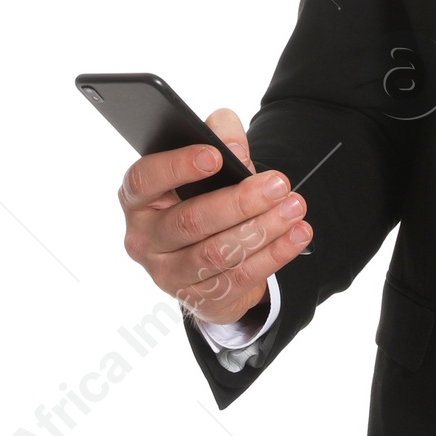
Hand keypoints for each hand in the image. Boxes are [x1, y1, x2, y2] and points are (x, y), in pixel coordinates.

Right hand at [118, 107, 309, 325]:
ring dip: (261, 230)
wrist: (214, 249)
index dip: (177, 166)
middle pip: (190, 221)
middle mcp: (144, 238)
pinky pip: (237, 278)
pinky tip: (297, 235)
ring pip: (216, 254)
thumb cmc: (205, 194)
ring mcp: (167, 273)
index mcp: (138, 198)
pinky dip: (273, 255)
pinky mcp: (197, 298)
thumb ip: (221, 138)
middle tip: (279, 183)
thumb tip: (233, 147)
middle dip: (240, 201)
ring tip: (294, 207)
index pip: (144, 180)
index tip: (215, 156)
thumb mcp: (212, 160)